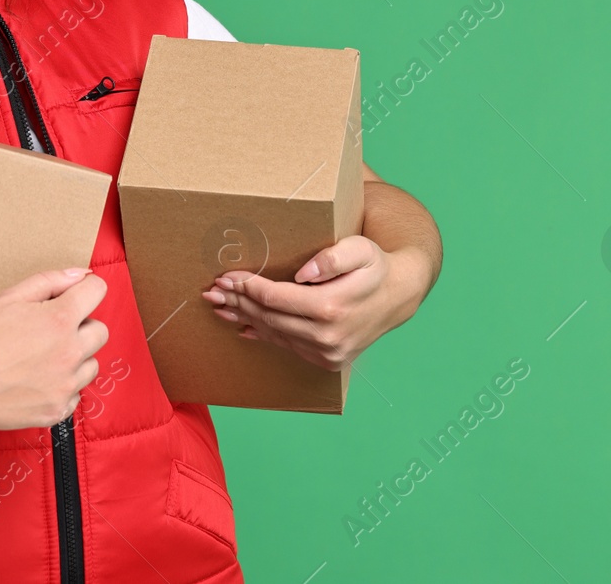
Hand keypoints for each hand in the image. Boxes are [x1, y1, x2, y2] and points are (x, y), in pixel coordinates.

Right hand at [0, 268, 107, 434]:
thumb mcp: (7, 298)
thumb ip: (49, 281)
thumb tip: (82, 274)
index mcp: (59, 320)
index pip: (98, 291)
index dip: (83, 290)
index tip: (70, 297)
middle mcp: (70, 353)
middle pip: (101, 331)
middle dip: (81, 326)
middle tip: (50, 330)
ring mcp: (65, 386)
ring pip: (91, 364)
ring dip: (75, 358)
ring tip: (41, 357)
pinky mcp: (57, 411)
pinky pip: (76, 394)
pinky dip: (61, 387)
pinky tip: (35, 381)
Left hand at [198, 235, 427, 370]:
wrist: (399, 295)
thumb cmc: (375, 266)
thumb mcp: (360, 249)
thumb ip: (333, 258)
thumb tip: (304, 272)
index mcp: (331, 308)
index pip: (275, 298)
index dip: (247, 287)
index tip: (226, 277)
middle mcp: (327, 336)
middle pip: (269, 318)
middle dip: (238, 303)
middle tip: (212, 292)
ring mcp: (327, 352)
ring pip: (274, 334)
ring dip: (244, 319)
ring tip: (220, 307)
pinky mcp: (327, 360)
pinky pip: (287, 346)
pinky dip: (263, 335)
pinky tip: (243, 326)